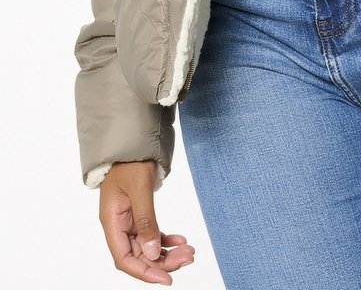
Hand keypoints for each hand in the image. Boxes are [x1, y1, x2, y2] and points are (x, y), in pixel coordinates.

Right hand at [98, 160, 194, 283]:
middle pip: (138, 254)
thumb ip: (145, 221)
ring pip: (147, 245)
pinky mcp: (138, 213)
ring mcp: (128, 219)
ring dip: (167, 251)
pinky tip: (181, 239)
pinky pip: (151, 233)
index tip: (167, 278)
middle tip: (188, 258)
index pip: (124, 259)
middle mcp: (118, 225)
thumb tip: (153, 252)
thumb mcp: (139, 189)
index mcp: (112, 222)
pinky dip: (166, 238)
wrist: (131, 142)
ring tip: (189, 251)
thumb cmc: (130, 161)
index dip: (145, 272)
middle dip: (163, 261)